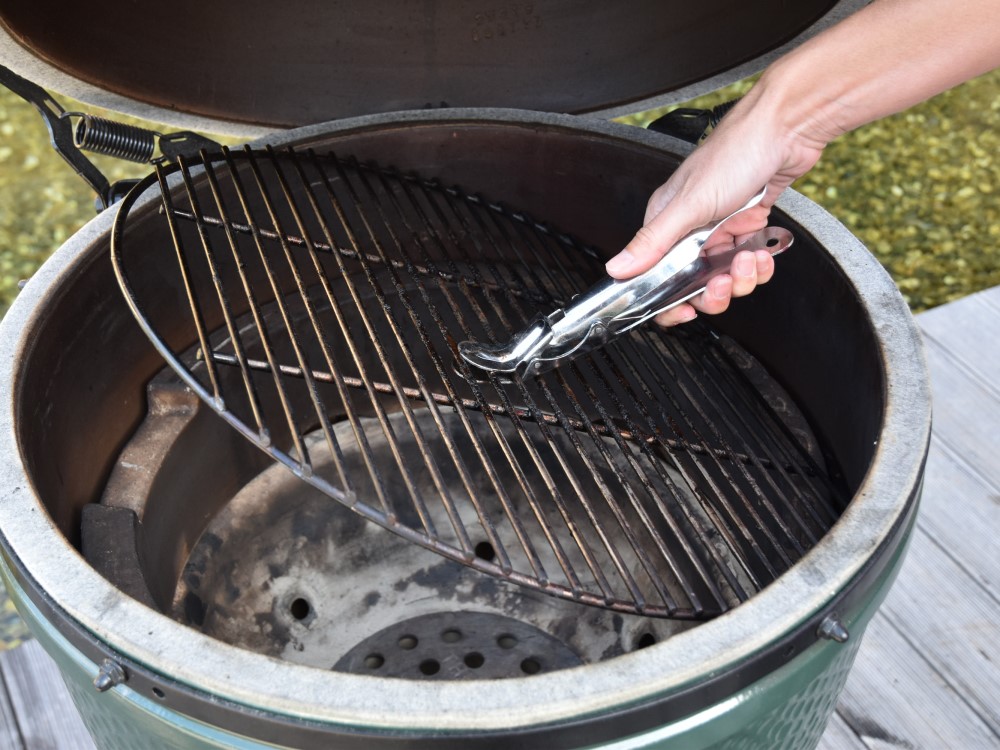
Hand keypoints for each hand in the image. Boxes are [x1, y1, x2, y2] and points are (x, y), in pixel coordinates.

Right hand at [605, 76, 827, 325]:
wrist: (788, 127)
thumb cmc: (736, 151)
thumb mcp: (689, 204)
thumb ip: (652, 242)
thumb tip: (617, 269)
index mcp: (666, 221)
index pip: (656, 275)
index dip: (669, 300)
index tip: (685, 310)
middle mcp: (691, 227)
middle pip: (694, 283)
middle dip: (714, 291)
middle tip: (725, 282)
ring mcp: (721, 226)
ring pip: (726, 275)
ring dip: (743, 276)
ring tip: (750, 258)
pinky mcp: (748, 224)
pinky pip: (750, 261)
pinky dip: (760, 263)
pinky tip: (764, 251)